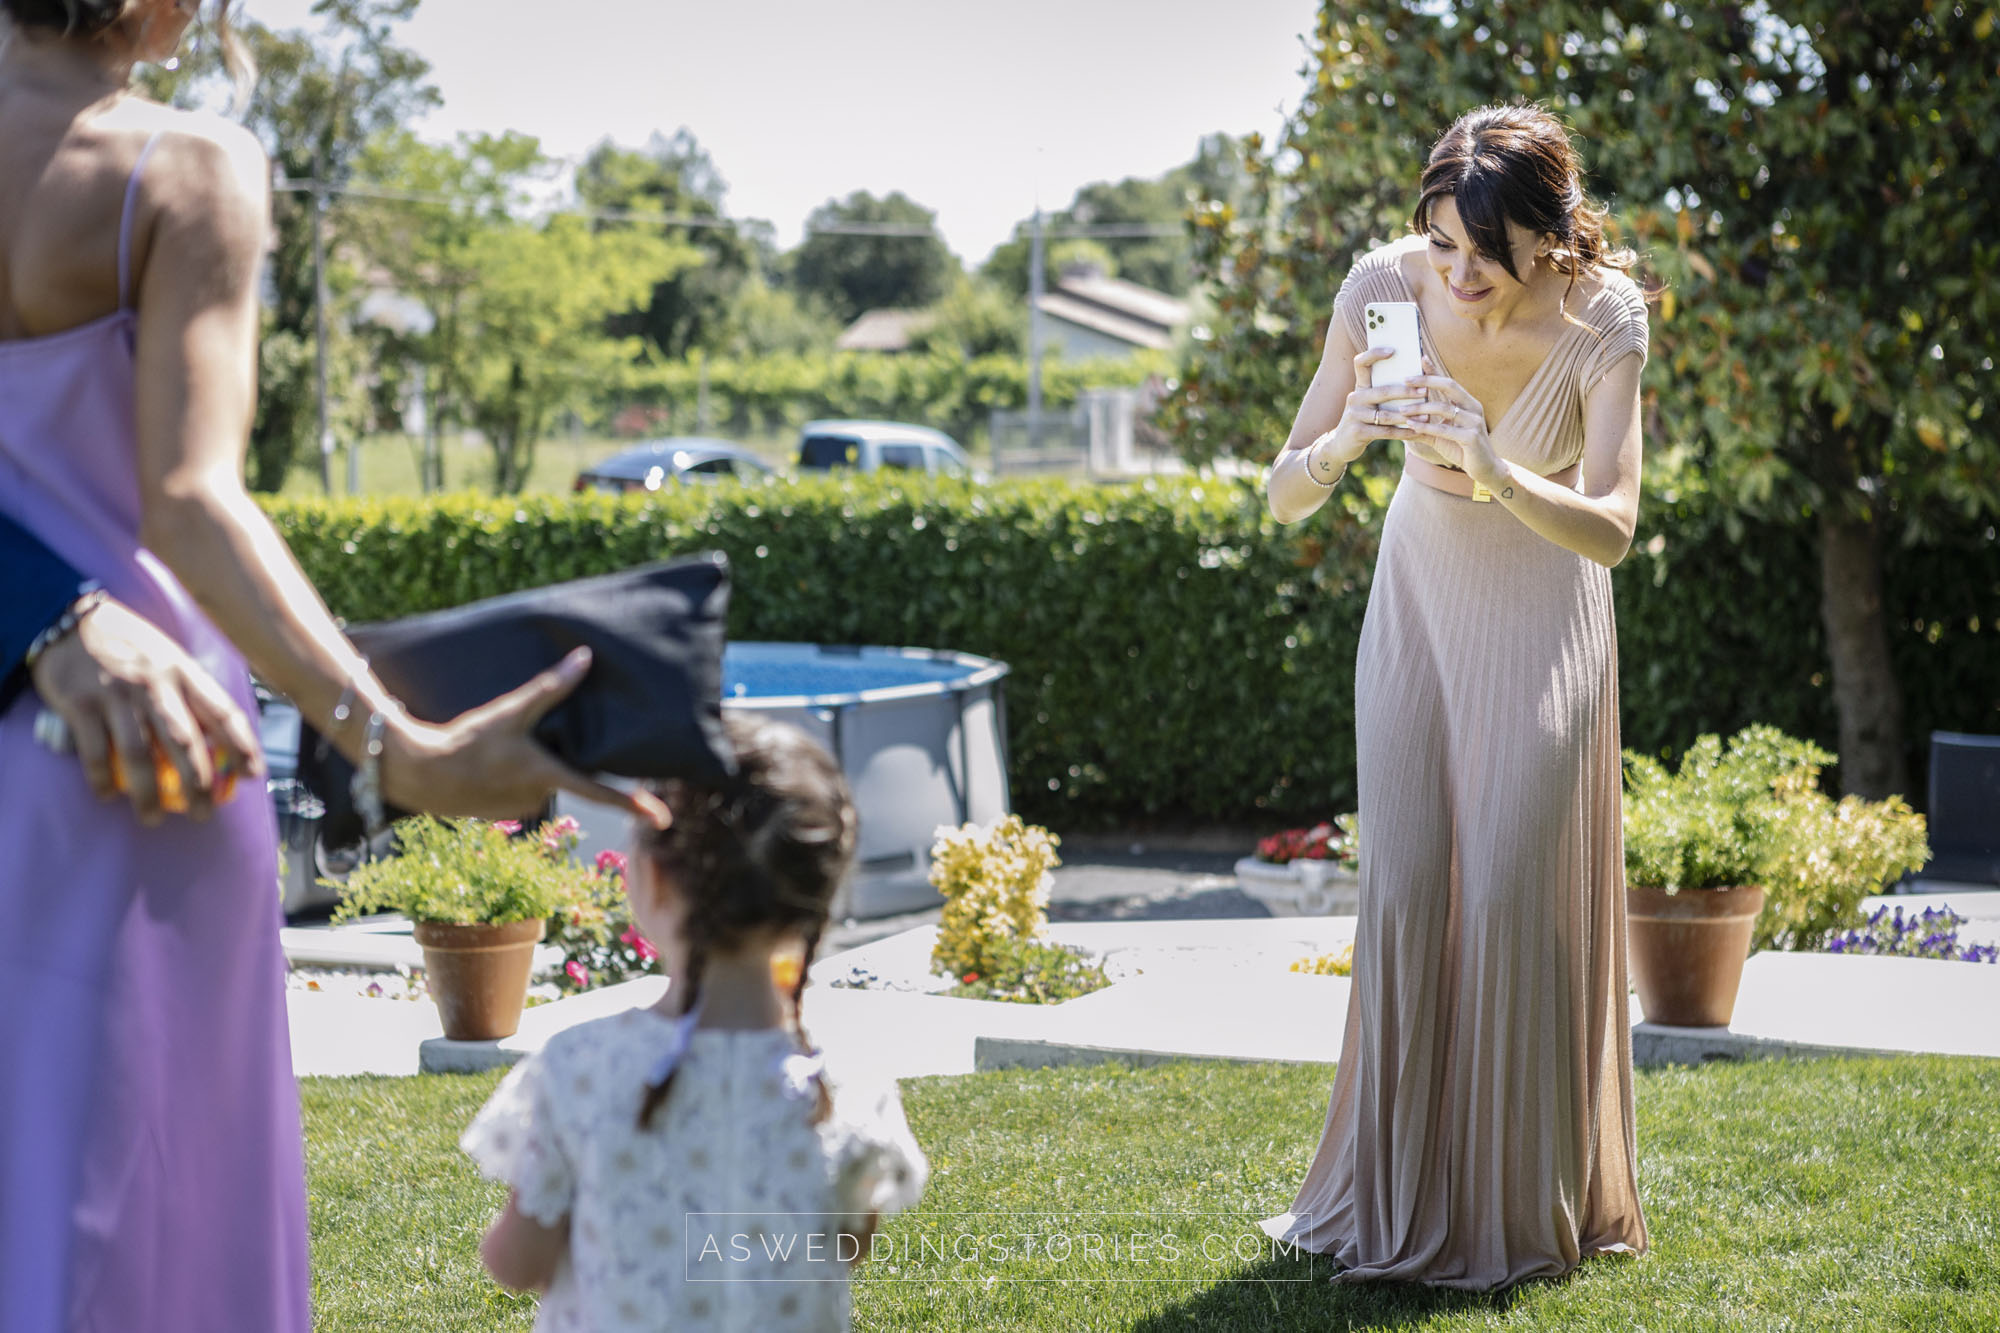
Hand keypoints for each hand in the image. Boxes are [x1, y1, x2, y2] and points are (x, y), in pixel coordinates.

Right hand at [29, 596, 263, 824]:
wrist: (70, 618)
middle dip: (198, 784)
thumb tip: (219, 732)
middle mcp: (155, 684)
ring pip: (140, 755)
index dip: (242, 746)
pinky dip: (103, 778)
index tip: (253, 774)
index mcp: (183, 671)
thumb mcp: (169, 656)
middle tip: (203, 813)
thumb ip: (190, 689)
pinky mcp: (81, 704)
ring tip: (153, 818)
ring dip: (148, 793)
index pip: (222, 712)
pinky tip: (109, 795)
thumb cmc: (129, 644)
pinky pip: (96, 752)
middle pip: (184, 743)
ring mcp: (117, 695)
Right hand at [377, 647, 671, 829]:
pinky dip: (516, 775)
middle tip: (528, 744)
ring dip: (535, 765)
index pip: (601, 793)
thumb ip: (550, 688)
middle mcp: (539, 797)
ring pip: (543, 781)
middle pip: (568, 775)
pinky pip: (521, 789)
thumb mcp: (510, 711)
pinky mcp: (501, 812)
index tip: (661, 818)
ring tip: (506, 748)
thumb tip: (585, 658)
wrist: (420, 773)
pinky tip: (496, 762)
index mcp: (548, 775)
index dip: (634, 804)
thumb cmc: (468, 740)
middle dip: (561, 758)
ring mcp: (521, 808)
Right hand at [1306, 345, 1427, 470]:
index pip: (1361, 362)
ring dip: (1408, 415)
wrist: (1341, 444)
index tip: (1393, 350)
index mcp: (1360, 386)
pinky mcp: (1357, 432)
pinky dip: (1403, 432)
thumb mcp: (1369, 402)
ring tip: (1426, 416)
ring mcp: (1354, 415)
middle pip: (1382, 391)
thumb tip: (1416, 376)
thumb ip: (1384, 390)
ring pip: (1386, 414)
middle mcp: (1355, 397)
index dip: (1374, 354)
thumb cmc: (1364, 419)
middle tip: (1425, 391)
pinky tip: (1416, 432)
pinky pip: (1385, 432)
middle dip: (1406, 391)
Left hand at [1399, 358, 1506, 489]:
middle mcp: (1473, 408)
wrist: (1485, 470)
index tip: (1419, 359)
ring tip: (1401, 410)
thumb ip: (1425, 423)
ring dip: (1421, 409)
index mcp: (1467, 403)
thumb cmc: (1462, 449)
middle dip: (1426, 381)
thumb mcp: (1441, 433)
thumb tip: (1402, 416)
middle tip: (1405, 381)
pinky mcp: (1472, 438)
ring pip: (1444, 409)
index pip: (1449, 381)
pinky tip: (1411, 426)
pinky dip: (1427, 427)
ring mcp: (1475, 422)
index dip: (1435, 370)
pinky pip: (1446, 429)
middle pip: (1449, 386)